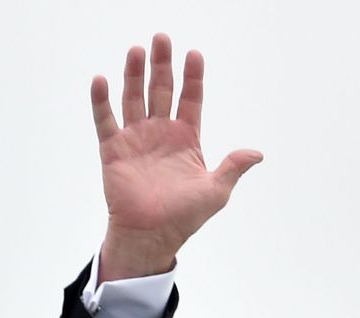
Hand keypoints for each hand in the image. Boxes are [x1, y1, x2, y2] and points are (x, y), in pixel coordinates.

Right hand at [93, 34, 261, 280]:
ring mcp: (136, 139)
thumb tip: (257, 153)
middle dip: (162, 65)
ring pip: (134, 98)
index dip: (193, 77)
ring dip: (134, 74)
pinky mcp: (113, 150)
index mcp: (186, 139)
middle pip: (161, 90)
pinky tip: (101, 80)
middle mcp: (160, 133)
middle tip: (162, 38)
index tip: (195, 54)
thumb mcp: (216, 191)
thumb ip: (233, 167)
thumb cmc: (184, 217)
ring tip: (136, 50)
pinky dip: (101, 101)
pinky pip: (106, 121)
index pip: (191, 99)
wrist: (151, 236)